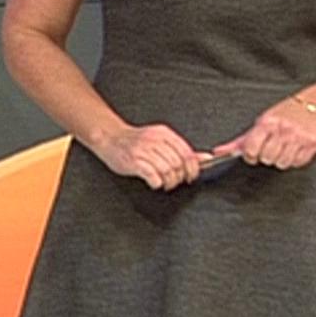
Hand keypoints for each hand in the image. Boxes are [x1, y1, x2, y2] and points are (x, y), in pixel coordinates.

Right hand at [93, 122, 212, 190]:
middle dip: (179, 177)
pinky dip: (157, 183)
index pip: (187, 153)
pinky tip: (154, 182)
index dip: (192, 169)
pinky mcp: (133, 161)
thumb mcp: (161, 141)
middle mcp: (154, 139)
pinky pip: (152, 175)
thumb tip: (206, 158)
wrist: (109, 137)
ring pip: (167, 171)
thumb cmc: (135, 142)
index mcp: (164, 133)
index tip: (190, 176)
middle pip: (178, 164)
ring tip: (165, 183)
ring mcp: (143, 150)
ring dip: (169, 182)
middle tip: (175, 181)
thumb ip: (183, 150)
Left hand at [212, 96, 315, 169]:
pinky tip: (293, 149)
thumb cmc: (282, 115)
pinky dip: (294, 160)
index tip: (252, 153)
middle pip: (267, 158)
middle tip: (269, 148)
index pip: (251, 149)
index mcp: (267, 124)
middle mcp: (283, 130)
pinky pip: (297, 163)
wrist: (311, 106)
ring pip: (282, 163)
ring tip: (282, 148)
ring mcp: (299, 138)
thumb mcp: (259, 123)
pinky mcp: (312, 145)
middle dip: (266, 156)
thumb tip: (218, 153)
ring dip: (280, 160)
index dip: (250, 155)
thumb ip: (239, 142)